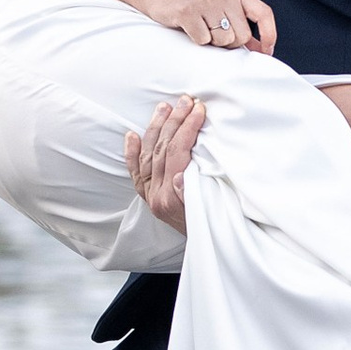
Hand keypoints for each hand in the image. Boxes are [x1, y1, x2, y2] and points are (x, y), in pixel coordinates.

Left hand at [126, 97, 206, 227]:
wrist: (210, 249)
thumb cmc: (217, 227)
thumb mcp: (215, 211)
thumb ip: (193, 193)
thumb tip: (178, 174)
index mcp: (172, 198)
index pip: (177, 153)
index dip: (188, 128)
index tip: (199, 109)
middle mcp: (156, 196)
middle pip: (162, 149)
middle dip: (175, 121)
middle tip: (186, 100)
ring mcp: (150, 196)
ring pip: (148, 155)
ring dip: (157, 128)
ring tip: (165, 107)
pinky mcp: (149, 198)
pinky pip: (136, 172)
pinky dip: (133, 153)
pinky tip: (132, 135)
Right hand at [149, 0, 277, 52]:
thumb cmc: (194, 6)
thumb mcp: (221, 10)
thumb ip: (240, 27)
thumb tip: (261, 49)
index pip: (263, 13)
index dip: (269, 34)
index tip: (266, 52)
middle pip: (241, 35)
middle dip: (229, 43)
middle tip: (213, 34)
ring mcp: (206, 2)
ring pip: (223, 40)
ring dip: (212, 42)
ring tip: (201, 29)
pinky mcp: (188, 11)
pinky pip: (203, 40)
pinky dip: (197, 40)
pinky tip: (189, 29)